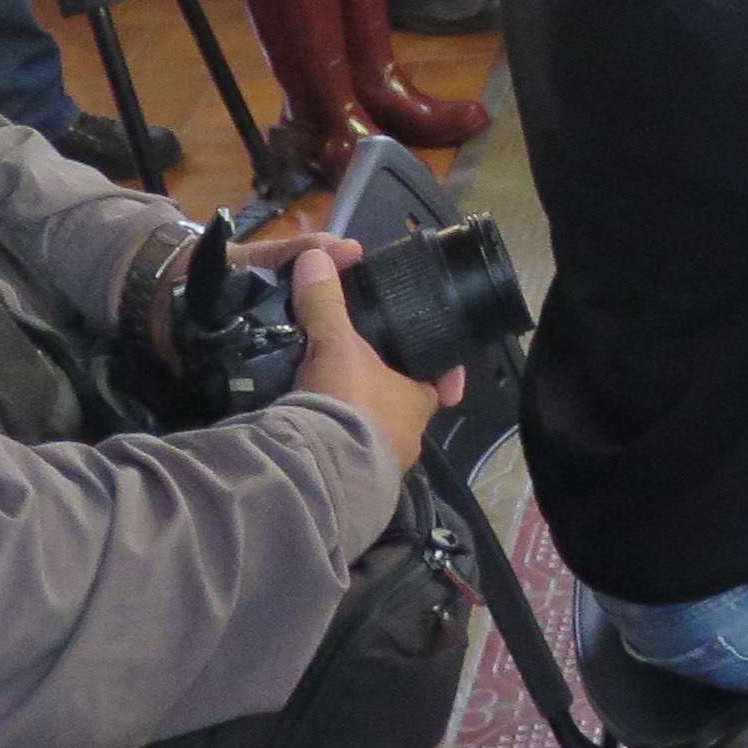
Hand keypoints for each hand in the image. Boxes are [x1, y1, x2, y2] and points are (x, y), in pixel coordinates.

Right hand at [289, 243, 460, 462]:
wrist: (320, 476)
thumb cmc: (350, 405)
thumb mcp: (337, 346)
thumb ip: (326, 303)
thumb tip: (316, 257)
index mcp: (420, 403)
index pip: (436, 379)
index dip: (433, 364)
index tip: (424, 353)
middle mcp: (408, 438)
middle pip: (399, 406)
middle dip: (380, 390)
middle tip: (356, 370)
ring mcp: (382, 469)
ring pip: (372, 435)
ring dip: (353, 419)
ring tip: (325, 397)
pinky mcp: (352, 490)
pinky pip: (345, 459)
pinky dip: (331, 445)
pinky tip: (310, 434)